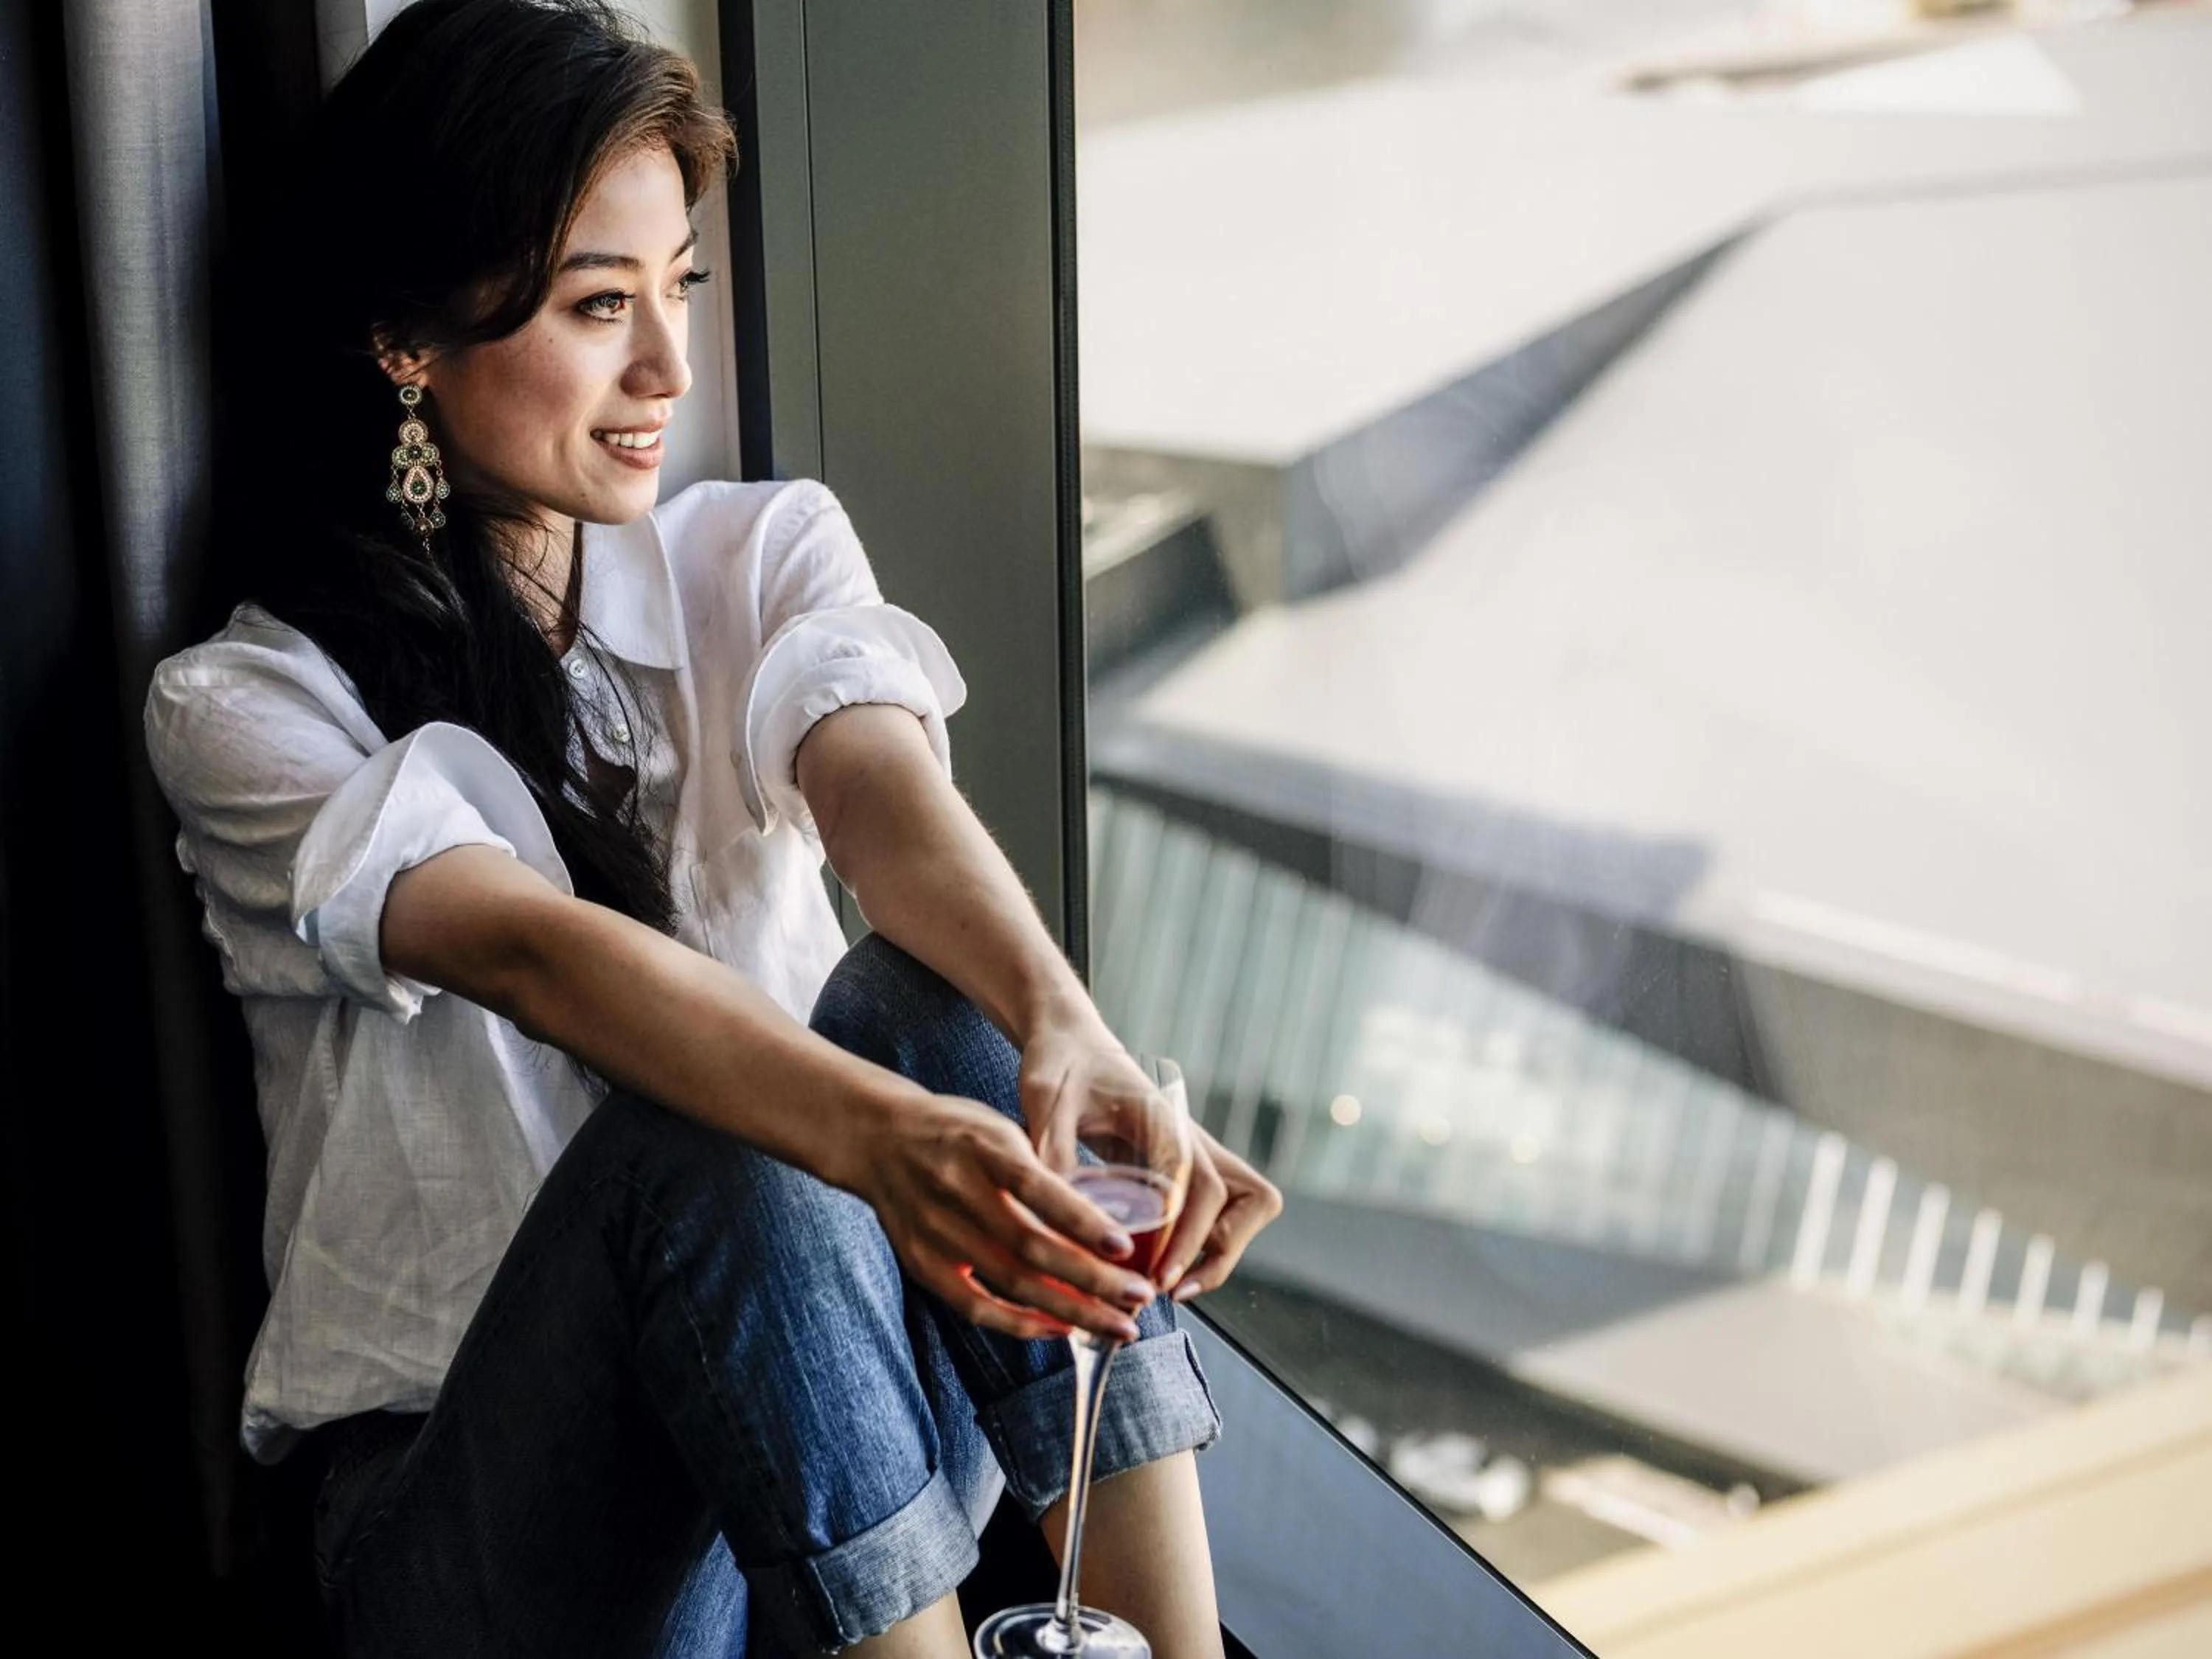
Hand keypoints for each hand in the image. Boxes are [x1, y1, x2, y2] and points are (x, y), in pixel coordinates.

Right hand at [848, 1083, 1158, 1342]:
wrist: (878, 1139)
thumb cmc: (958, 1132)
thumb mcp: (1001, 1130)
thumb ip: (1044, 1170)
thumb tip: (1104, 1222)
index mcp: (984, 1148)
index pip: (1038, 1189)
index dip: (1082, 1221)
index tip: (1125, 1247)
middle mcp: (958, 1191)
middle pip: (1031, 1247)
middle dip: (1093, 1279)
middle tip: (1141, 1297)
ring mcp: (937, 1233)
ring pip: (1012, 1283)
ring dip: (1072, 1310)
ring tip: (1119, 1324)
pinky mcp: (923, 1264)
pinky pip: (976, 1306)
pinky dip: (1022, 1323)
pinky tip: (1062, 1329)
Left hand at [1018, 1011, 1282, 1303]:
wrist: (1069, 1040)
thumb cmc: (1059, 1062)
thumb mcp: (1044, 1098)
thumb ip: (1053, 1148)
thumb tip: (1057, 1210)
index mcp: (1165, 1120)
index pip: (1202, 1185)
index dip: (1189, 1237)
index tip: (1160, 1277)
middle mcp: (1190, 1138)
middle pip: (1245, 1201)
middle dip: (1217, 1252)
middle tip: (1166, 1288)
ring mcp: (1191, 1154)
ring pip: (1241, 1209)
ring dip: (1217, 1252)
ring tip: (1167, 1287)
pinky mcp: (1179, 1168)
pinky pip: (1214, 1213)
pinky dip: (1199, 1246)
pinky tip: (1156, 1269)